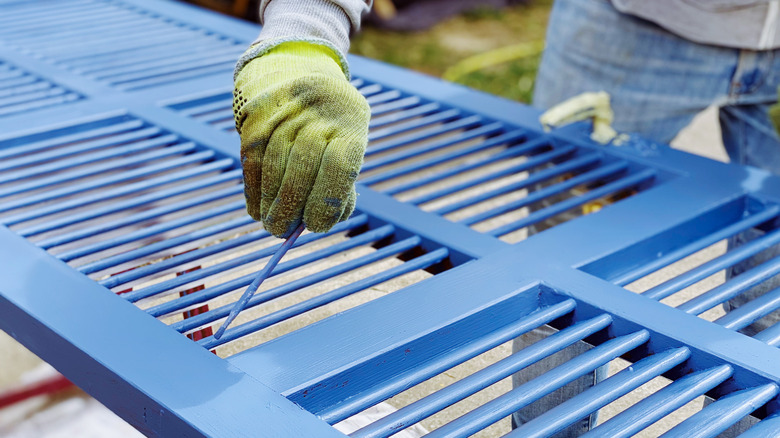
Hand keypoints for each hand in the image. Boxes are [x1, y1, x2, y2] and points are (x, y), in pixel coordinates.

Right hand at [233, 42, 369, 236]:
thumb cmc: (333, 128)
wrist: (298, 73)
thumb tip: (317, 224)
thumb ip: (339, 185)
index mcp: (350, 125)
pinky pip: (252, 163)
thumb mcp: (349, 145)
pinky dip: (254, 192)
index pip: (339, 168)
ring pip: (273, 169)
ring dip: (270, 205)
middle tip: (284, 231)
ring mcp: (284, 115)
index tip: (316, 226)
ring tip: (273, 224)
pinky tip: (258, 210)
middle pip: (301, 171)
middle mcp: (316, 117)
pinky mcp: (256, 119)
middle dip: (291, 210)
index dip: (326, 203)